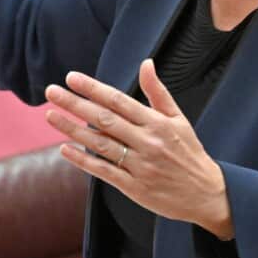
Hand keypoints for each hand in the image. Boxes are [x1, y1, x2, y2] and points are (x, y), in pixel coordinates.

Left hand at [45, 59, 234, 239]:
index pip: (119, 101)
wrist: (206, 194)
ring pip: (100, 144)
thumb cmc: (190, 152)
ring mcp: (140, 166)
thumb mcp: (179, 119)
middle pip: (105, 119)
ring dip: (73, 129)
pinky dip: (83, 160)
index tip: (71, 78)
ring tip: (51, 115)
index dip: (94, 89)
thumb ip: (158, 92)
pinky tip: (65, 149)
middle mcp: (147, 142)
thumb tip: (146, 63)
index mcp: (157, 123)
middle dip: (76, 104)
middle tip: (51, 91)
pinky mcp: (134, 188)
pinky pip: (104, 171)